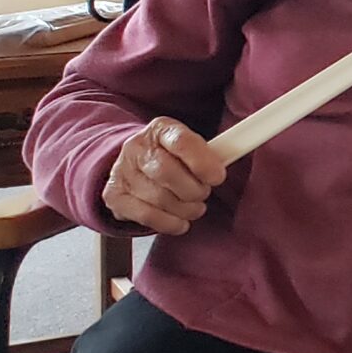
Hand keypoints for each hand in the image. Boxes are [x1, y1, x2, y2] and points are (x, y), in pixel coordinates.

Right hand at [102, 117, 225, 236]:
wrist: (132, 165)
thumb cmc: (172, 157)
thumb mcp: (191, 146)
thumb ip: (211, 152)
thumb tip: (237, 151)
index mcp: (161, 129)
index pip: (183, 142)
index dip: (203, 162)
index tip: (218, 177)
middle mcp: (136, 147)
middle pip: (168, 173)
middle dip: (194, 190)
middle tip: (203, 193)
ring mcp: (122, 172)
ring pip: (160, 198)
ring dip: (186, 208)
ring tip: (194, 206)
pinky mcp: (114, 196)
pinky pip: (147, 216)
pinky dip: (170, 223)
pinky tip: (181, 221)